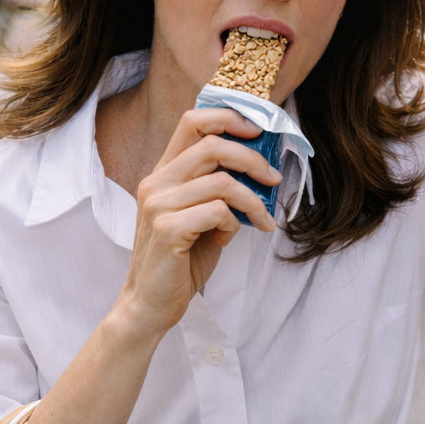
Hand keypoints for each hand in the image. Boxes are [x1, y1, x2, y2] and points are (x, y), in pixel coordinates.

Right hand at [116, 108, 280, 339]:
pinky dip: (234, 223)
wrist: (150, 305)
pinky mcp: (167, 230)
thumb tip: (261, 171)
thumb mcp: (201, 218)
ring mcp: (158, 205)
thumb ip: (219, 192)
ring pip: (221, 181)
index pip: (193, 123)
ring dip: (252, 200)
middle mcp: (156, 183)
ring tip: (263, 219)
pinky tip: (230, 238)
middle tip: (273, 179)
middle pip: (212, 145)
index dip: (229, 118)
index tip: (259, 132)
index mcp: (163, 175)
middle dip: (253, 159)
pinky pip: (217, 211)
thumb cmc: (180, 262)